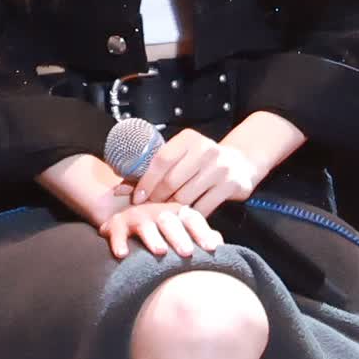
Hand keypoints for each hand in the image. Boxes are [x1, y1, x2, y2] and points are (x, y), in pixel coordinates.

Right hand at [99, 201, 224, 260]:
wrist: (122, 217)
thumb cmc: (159, 230)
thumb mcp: (179, 230)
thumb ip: (199, 235)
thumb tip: (220, 244)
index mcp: (177, 212)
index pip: (192, 219)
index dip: (202, 232)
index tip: (213, 248)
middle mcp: (158, 212)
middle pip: (170, 222)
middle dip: (179, 237)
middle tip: (188, 253)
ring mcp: (137, 216)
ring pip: (146, 226)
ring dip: (153, 238)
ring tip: (160, 252)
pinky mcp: (116, 224)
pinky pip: (117, 232)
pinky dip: (119, 242)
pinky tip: (123, 255)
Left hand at [109, 129, 261, 217]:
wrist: (239, 163)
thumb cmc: (199, 163)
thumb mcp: (179, 158)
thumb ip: (151, 172)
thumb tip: (118, 191)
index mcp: (188, 139)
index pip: (160, 160)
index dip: (145, 181)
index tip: (136, 198)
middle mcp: (206, 150)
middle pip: (172, 181)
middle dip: (157, 199)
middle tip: (150, 210)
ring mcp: (220, 168)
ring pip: (186, 197)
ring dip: (172, 210)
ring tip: (166, 216)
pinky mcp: (232, 185)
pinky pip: (204, 208)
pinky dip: (191, 216)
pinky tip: (185, 219)